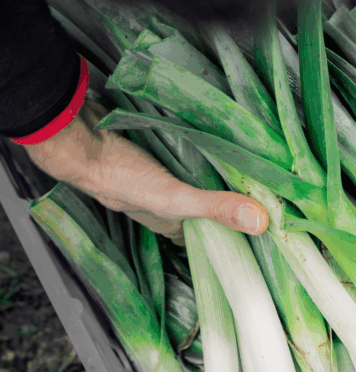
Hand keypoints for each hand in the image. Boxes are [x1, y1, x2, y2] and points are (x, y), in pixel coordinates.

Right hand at [24, 101, 268, 243]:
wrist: (78, 140)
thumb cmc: (120, 176)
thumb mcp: (174, 196)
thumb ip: (215, 207)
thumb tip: (261, 222)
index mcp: (165, 219)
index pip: (194, 236)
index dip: (216, 235)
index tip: (246, 230)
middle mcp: (155, 200)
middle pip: (188, 209)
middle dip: (213, 203)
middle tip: (245, 192)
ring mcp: (146, 174)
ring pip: (179, 180)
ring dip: (200, 174)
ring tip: (230, 165)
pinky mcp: (142, 147)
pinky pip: (169, 152)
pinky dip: (184, 147)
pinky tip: (200, 136)